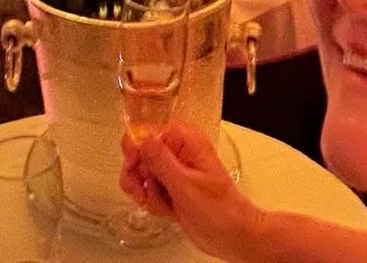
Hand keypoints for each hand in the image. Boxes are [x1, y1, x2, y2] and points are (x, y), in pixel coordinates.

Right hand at [121, 122, 265, 262]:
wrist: (231, 235)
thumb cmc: (221, 209)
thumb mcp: (186, 185)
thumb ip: (161, 161)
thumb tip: (144, 139)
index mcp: (187, 140)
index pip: (149, 131)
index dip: (137, 148)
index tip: (135, 165)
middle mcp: (179, 151)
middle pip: (140, 152)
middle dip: (140, 175)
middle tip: (145, 190)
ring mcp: (174, 170)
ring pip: (141, 173)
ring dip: (147, 192)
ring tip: (162, 203)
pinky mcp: (170, 187)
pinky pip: (148, 189)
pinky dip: (153, 202)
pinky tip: (168, 210)